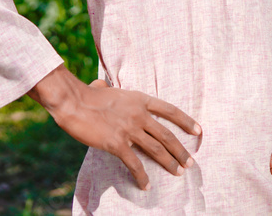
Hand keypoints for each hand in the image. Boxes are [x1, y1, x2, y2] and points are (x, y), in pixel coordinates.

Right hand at [46, 75, 201, 190]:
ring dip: (169, 163)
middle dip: (180, 151)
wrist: (73, 102)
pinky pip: (134, 164)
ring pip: (156, 150)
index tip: (198, 131)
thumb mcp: (107, 88)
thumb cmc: (87, 95)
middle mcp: (139, 114)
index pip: (170, 111)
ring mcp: (129, 129)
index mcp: (140, 99)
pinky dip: (142, 176)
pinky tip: (146, 185)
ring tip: (178, 172)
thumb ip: (112, 90)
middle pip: (167, 135)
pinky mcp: (117, 144)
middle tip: (189, 163)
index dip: (186, 121)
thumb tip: (102, 85)